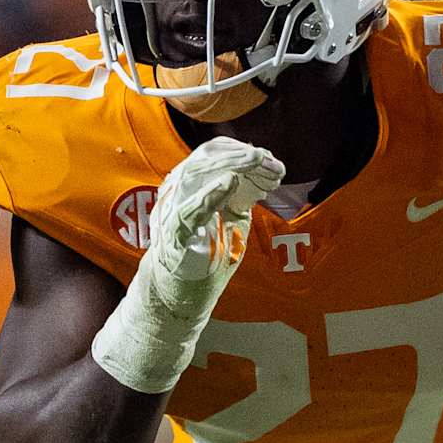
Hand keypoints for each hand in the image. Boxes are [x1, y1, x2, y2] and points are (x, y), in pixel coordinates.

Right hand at [148, 138, 284, 316]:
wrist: (182, 291)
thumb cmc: (208, 253)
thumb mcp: (232, 217)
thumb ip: (244, 193)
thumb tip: (267, 167)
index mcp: (192, 183)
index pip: (214, 154)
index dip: (242, 151)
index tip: (270, 159)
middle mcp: (179, 190)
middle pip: (206, 158)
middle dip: (241, 155)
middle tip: (268, 159)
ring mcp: (173, 208)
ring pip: (196, 174)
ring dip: (230, 165)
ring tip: (256, 160)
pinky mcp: (175, 233)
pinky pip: (190, 209)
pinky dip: (210, 194)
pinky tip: (230, 182)